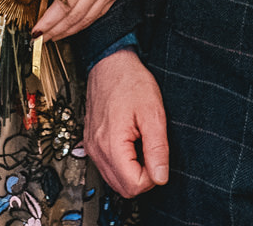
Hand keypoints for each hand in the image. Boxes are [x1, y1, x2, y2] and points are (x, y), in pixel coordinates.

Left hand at [31, 0, 137, 41]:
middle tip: (40, 39)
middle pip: (74, 17)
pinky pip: (99, 13)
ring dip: (69, 32)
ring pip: (87, 19)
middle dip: (55, 31)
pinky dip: (84, 23)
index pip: (63, 5)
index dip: (48, 21)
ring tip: (53, 37)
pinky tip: (74, 26)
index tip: (36, 30)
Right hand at [86, 49, 168, 196]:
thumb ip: (157, 148)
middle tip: (152, 152)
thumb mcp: (153, 113)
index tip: (158, 157)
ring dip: (132, 171)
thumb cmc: (130, 82)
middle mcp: (96, 149)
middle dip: (143, 177)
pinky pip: (107, 167)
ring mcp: (91, 146)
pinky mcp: (91, 143)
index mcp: (111, 144)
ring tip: (141, 144)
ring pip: (114, 180)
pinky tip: (130, 144)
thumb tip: (161, 178)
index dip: (152, 177)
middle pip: (122, 188)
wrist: (110, 64)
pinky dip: (122, 164)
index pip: (133, 186)